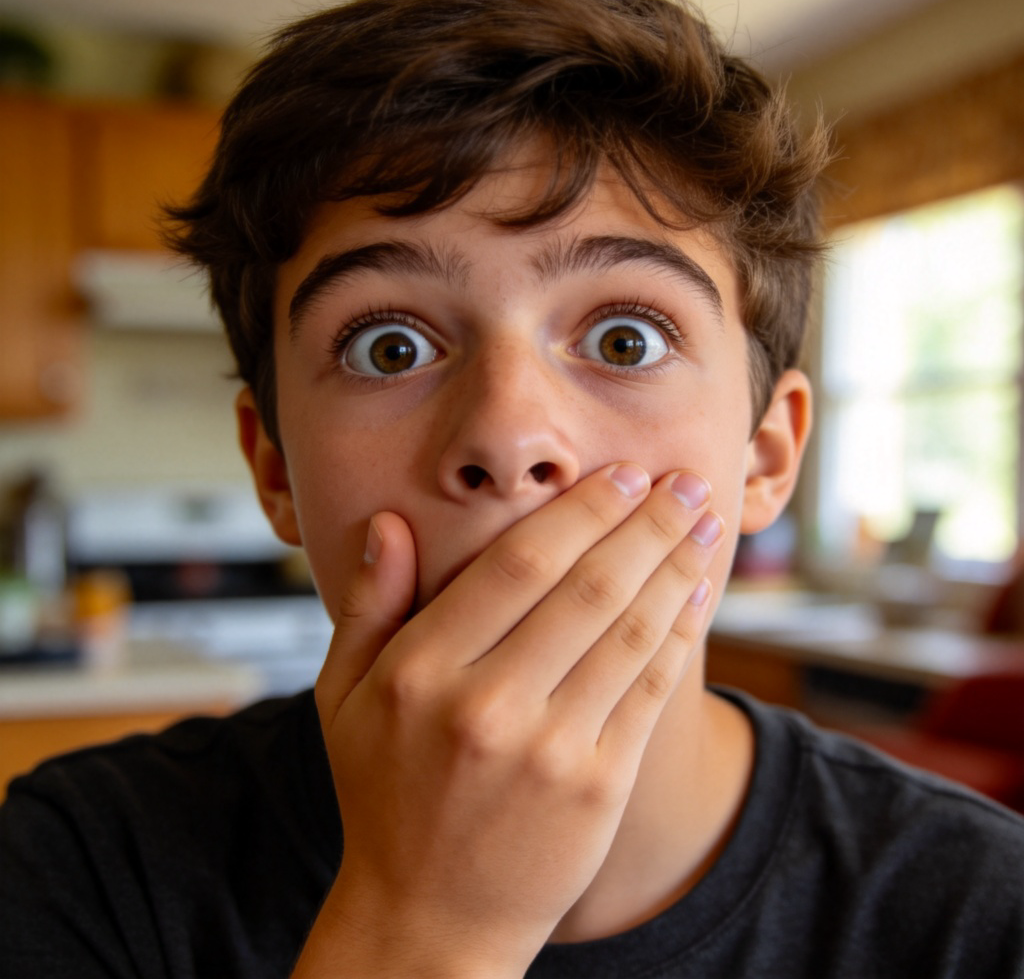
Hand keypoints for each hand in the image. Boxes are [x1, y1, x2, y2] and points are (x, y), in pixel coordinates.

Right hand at [293, 464, 723, 977]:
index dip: (582, 511)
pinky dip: (680, 634)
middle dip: (646, 524)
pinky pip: (650, 692)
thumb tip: (389, 523)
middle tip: (684, 484)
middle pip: (587, 587)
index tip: (624, 475)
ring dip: (676, 568)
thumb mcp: (342, 700)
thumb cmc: (383, 799)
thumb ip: (367, 605)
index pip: (517, 565)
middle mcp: (485, 705)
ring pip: (629, 632)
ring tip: (706, 525)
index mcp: (419, 672)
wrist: (428, 922)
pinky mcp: (597, 788)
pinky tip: (697, 594)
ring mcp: (548, 750)